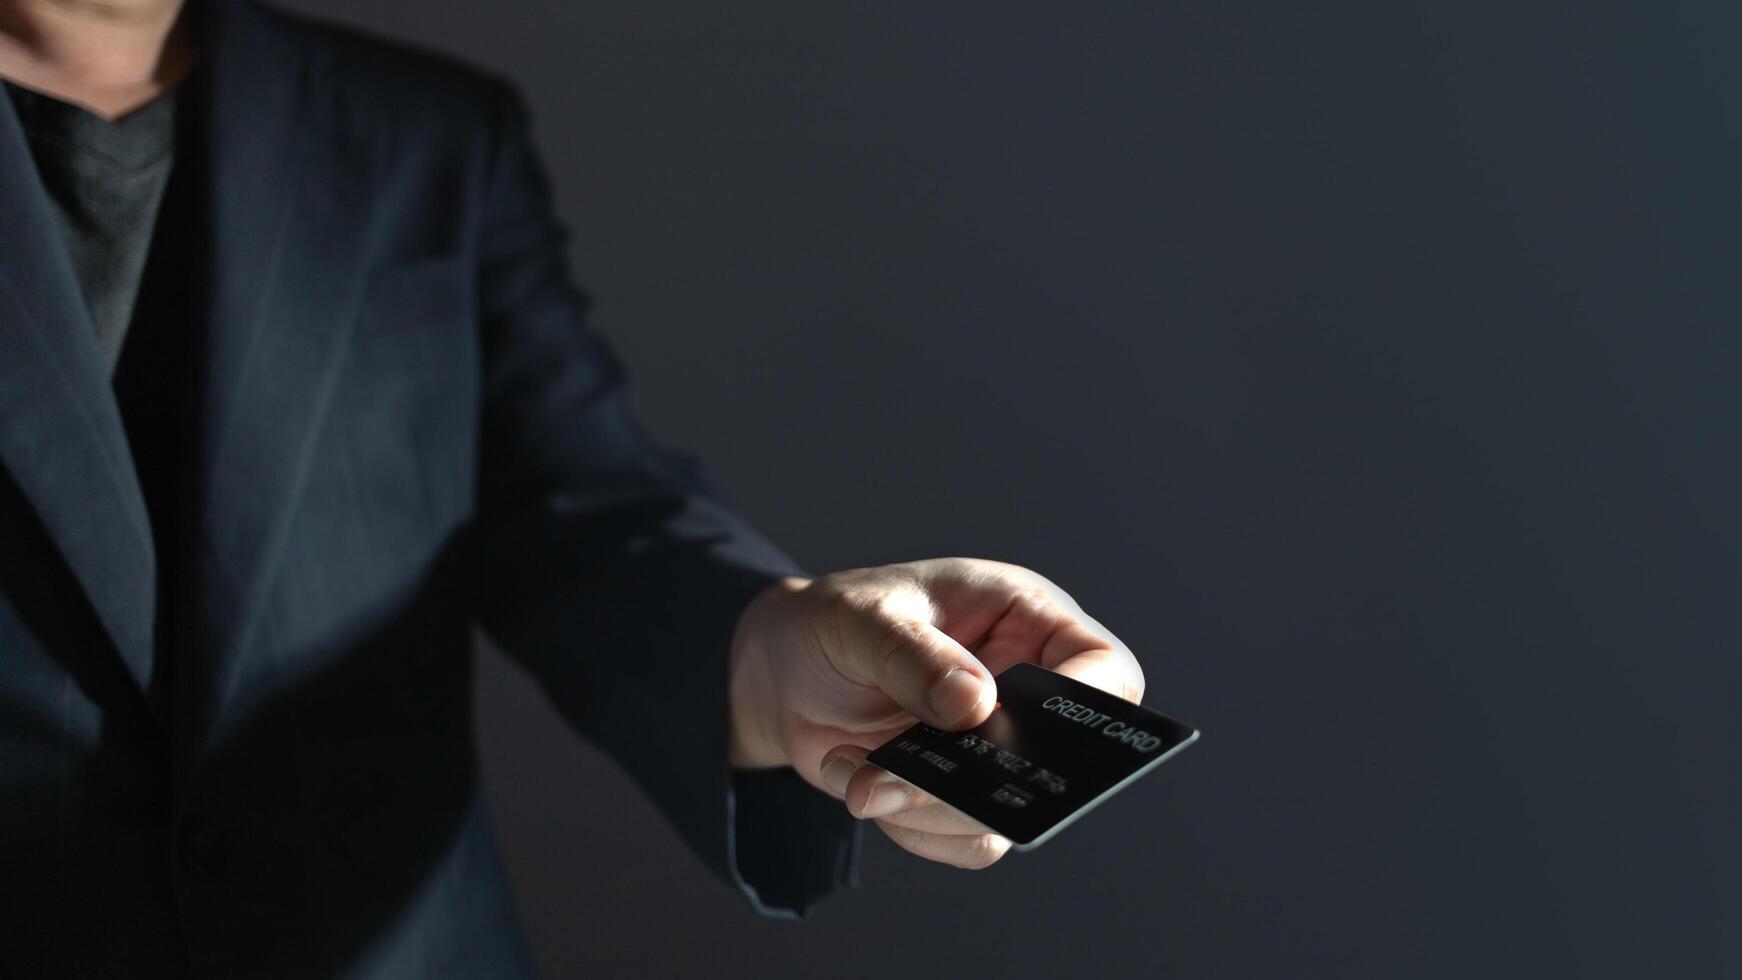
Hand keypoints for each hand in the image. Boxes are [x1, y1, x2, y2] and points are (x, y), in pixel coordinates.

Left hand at [727, 557, 1144, 868]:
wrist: (780, 675)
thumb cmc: (833, 623)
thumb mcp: (862, 620)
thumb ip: (917, 658)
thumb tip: (977, 705)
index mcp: (1025, 619)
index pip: (1102, 667)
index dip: (1093, 707)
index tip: (1034, 739)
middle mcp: (1023, 688)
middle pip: (1064, 760)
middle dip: (988, 780)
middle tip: (918, 776)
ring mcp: (996, 749)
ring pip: (1005, 814)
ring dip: (925, 807)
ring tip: (857, 770)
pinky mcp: (961, 796)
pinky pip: (962, 841)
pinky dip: (903, 824)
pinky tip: (853, 776)